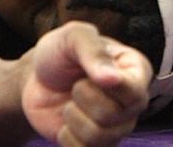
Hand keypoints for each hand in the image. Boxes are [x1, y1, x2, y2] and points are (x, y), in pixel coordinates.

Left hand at [22, 22, 151, 146]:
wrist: (36, 78)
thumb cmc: (60, 52)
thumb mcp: (74, 37)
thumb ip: (93, 51)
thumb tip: (112, 79)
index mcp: (136, 70)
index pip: (135, 91)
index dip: (111, 88)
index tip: (86, 77)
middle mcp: (133, 101)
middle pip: (114, 116)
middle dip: (83, 99)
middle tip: (76, 85)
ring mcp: (117, 126)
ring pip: (100, 137)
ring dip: (73, 118)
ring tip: (70, 103)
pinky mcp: (97, 144)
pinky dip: (67, 139)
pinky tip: (66, 123)